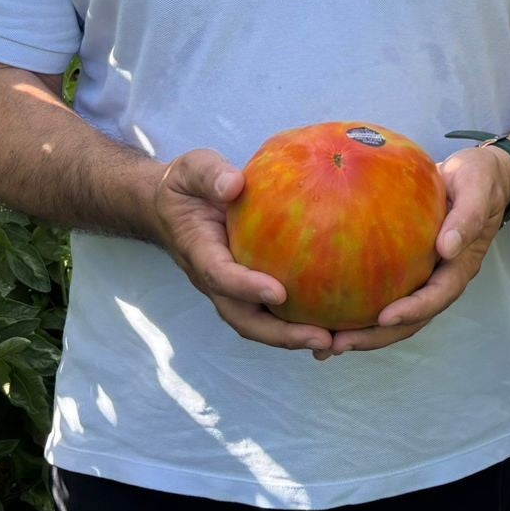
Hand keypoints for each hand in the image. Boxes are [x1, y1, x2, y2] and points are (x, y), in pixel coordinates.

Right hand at [151, 150, 331, 353]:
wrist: (173, 208)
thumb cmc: (188, 186)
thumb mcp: (193, 169)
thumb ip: (211, 175)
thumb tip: (234, 184)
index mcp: (200, 251)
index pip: (220, 275)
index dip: (246, 287)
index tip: (278, 292)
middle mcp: (216, 280)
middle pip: (244, 318)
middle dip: (281, 334)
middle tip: (322, 337)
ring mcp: (232, 290)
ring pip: (260, 323)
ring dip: (295, 337)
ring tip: (336, 341)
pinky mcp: (249, 289)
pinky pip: (273, 312)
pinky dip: (300, 323)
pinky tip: (336, 325)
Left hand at [327, 145, 509, 354]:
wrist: (477, 175)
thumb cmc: (478, 179)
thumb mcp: (477, 189)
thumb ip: (466, 217)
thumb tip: (447, 248)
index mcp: (459, 267)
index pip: (436, 297)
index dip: (412, 311)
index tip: (383, 318)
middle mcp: (439, 279)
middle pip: (409, 320)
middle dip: (376, 336)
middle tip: (339, 344)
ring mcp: (422, 277)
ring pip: (393, 315)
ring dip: (362, 333)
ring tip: (324, 344)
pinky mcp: (405, 268)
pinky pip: (380, 291)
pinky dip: (356, 306)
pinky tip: (323, 310)